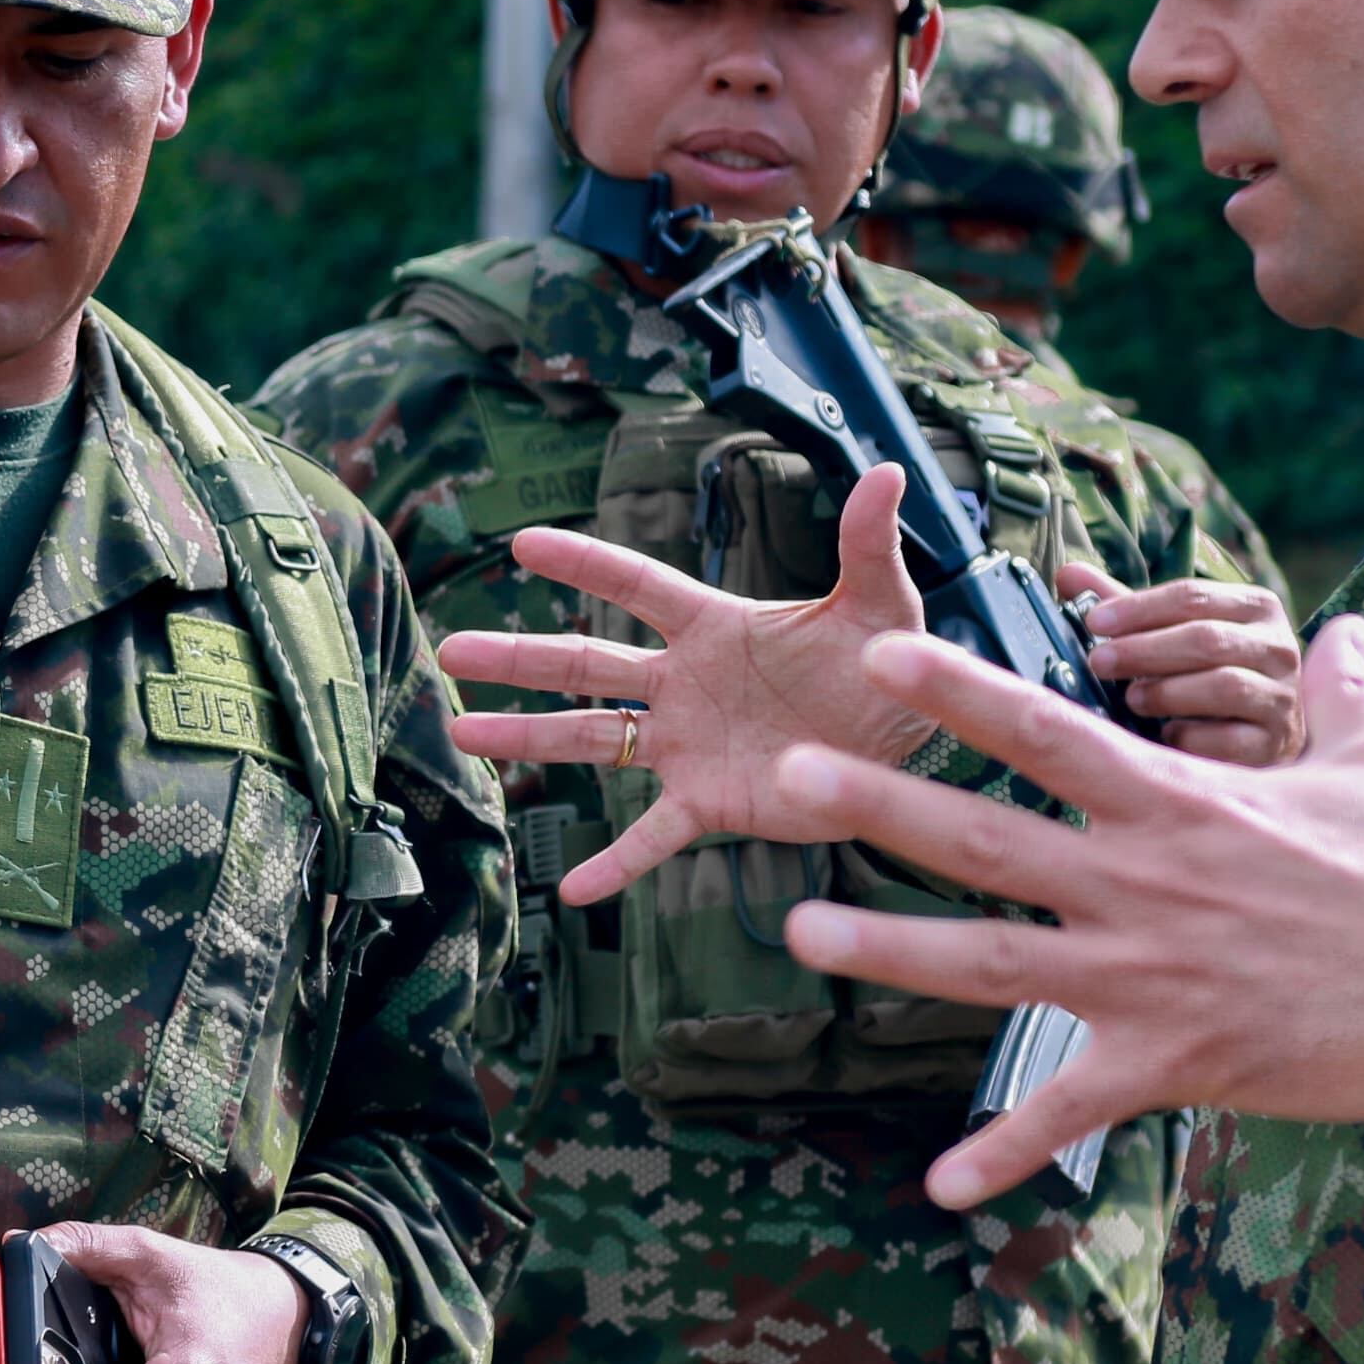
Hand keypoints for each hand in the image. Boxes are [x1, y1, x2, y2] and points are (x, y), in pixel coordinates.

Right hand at [437, 465, 938, 904]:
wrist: (912, 748)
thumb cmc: (888, 666)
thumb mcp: (880, 602)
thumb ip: (868, 543)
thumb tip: (890, 471)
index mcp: (714, 627)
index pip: (636, 587)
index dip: (584, 565)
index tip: (523, 543)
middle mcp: (685, 685)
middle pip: (585, 667)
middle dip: (518, 659)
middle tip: (450, 653)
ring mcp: (689, 747)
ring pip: (592, 741)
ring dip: (528, 741)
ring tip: (463, 735)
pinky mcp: (712, 803)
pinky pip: (652, 836)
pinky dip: (615, 863)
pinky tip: (571, 891)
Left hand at [761, 616, 1363, 1209]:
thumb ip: (1340, 694)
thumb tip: (1345, 627)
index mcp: (1181, 807)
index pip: (1049, 733)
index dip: (963, 691)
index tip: (886, 654)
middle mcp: (1141, 887)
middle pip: (985, 840)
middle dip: (882, 804)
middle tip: (789, 772)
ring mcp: (1145, 979)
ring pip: (991, 963)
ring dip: (890, 950)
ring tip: (798, 930)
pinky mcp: (1169, 1063)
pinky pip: (1070, 1116)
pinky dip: (1004, 1155)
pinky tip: (939, 1188)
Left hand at [1056, 557, 1303, 767]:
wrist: (1261, 734)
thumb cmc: (1206, 674)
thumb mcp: (1170, 633)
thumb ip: (1125, 606)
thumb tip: (1068, 576)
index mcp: (1255, 607)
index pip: (1192, 596)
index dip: (1138, 608)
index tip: (1094, 621)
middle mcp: (1278, 648)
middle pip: (1206, 639)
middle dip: (1143, 650)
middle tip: (1098, 662)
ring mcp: (1282, 698)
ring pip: (1225, 686)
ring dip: (1166, 692)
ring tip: (1131, 699)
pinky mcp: (1275, 744)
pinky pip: (1229, 739)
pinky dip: (1191, 737)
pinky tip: (1166, 736)